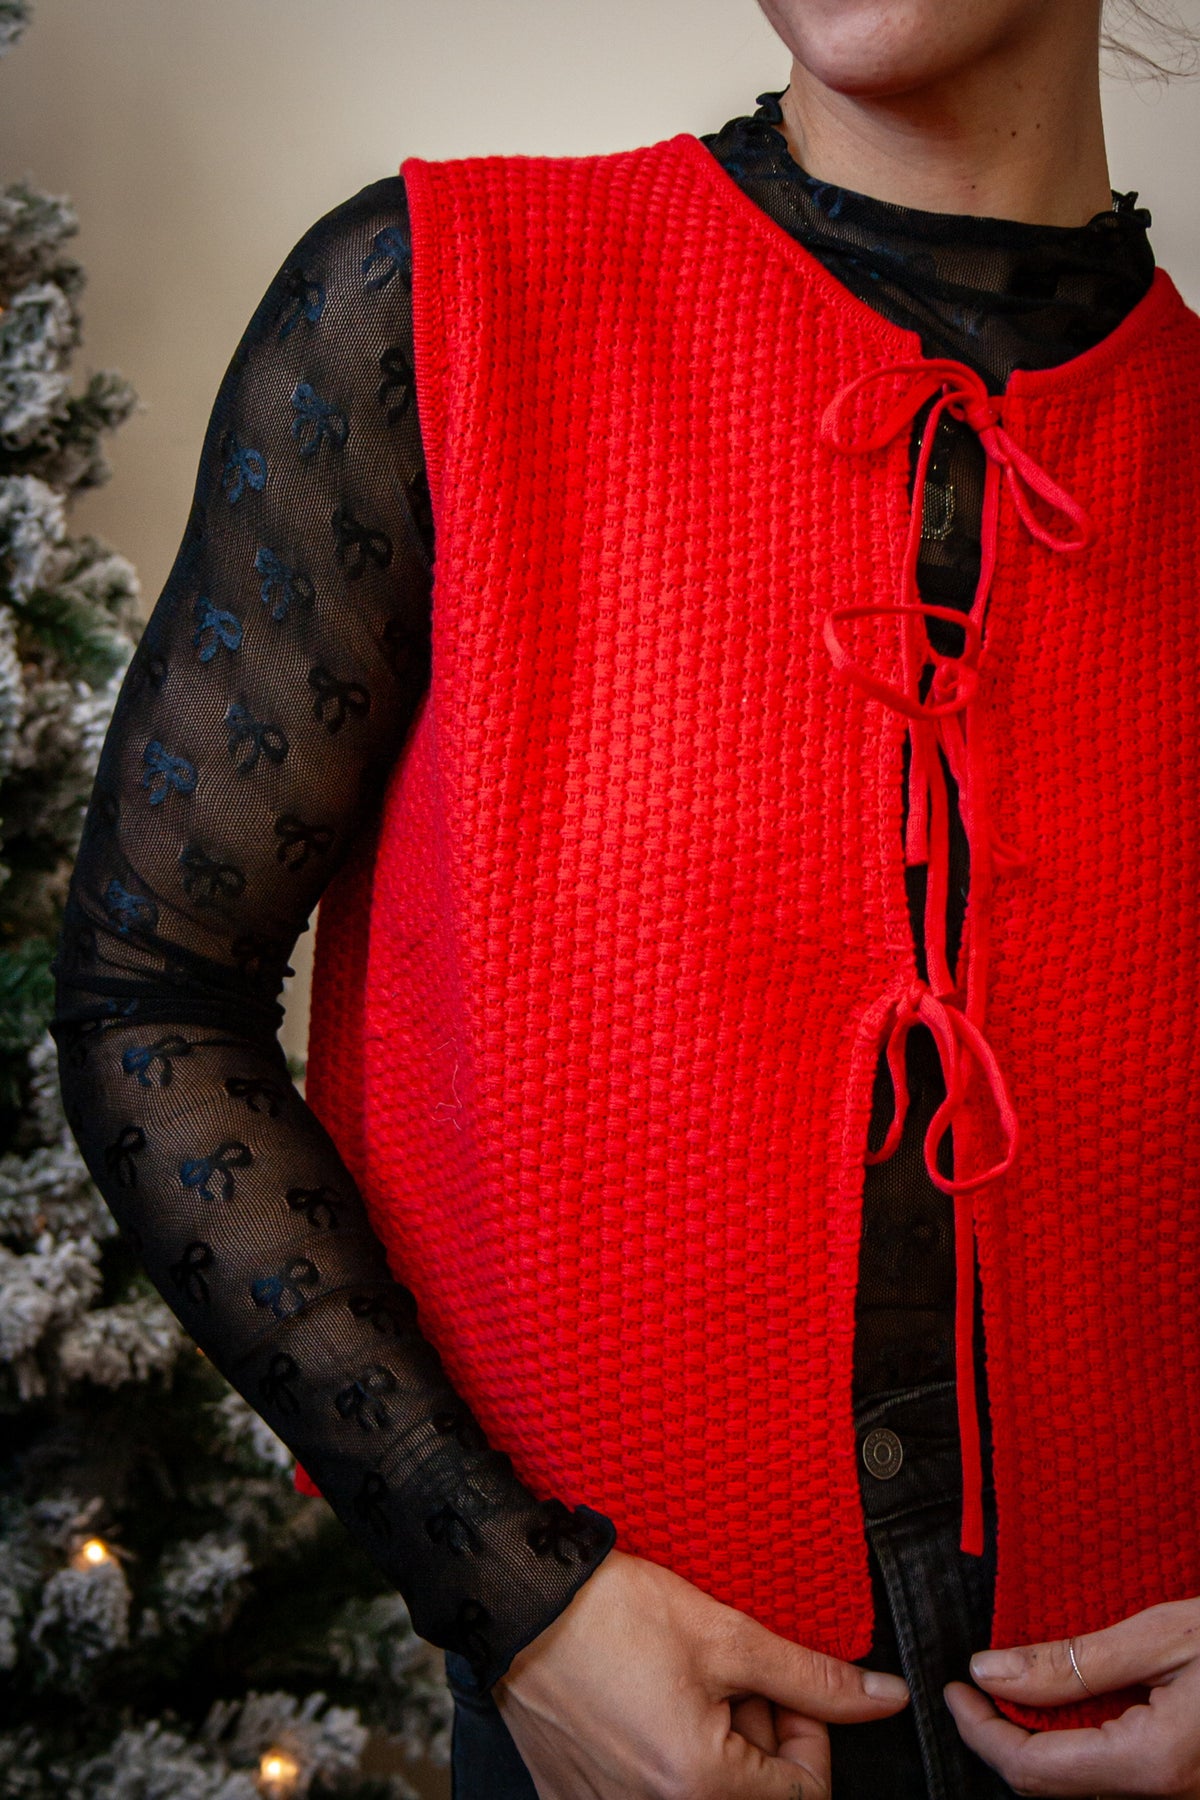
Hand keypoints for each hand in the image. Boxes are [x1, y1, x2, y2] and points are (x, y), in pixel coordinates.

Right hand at [490, 1547, 910, 1798]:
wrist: (519, 1600)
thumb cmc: (613, 1612)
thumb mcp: (728, 1635)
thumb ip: (813, 1679)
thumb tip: (885, 1699)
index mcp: (701, 1785)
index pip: (804, 1795)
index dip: (807, 1734)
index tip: (780, 1690)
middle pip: (750, 1796)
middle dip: (756, 1737)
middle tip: (729, 1676)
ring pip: (698, 1792)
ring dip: (710, 1746)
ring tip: (682, 1682)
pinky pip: (641, 1793)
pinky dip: (658, 1758)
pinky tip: (643, 1705)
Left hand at [943, 1596, 1199, 1796]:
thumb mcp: (1160, 1635)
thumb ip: (1074, 1661)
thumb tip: (990, 1672)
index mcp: (1152, 1761)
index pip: (1034, 1767)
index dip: (982, 1731)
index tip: (955, 1690)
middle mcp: (1163, 1795)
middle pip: (1051, 1783)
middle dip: (1001, 1737)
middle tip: (973, 1686)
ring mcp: (1176, 1794)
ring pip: (1079, 1782)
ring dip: (1036, 1740)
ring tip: (1011, 1686)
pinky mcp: (1182, 1781)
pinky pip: (1112, 1773)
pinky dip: (1074, 1741)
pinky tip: (1063, 1701)